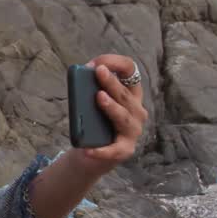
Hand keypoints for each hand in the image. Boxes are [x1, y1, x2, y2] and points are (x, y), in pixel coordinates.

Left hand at [77, 54, 147, 175]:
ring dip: (112, 106)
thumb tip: (80, 78)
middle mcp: (137, 110)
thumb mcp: (93, 104)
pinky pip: (113, 150)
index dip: (115, 63)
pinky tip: (87, 150)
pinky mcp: (125, 150)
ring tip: (99, 97)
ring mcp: (133, 130)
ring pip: (123, 116)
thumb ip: (90, 91)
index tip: (97, 64)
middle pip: (125, 94)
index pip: (130, 70)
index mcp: (131, 93)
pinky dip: (101, 150)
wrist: (93, 154)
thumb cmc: (95, 124)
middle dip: (112, 82)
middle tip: (99, 72)